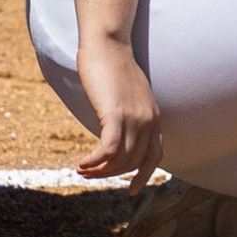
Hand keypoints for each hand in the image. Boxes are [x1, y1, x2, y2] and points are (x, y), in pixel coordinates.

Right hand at [76, 41, 164, 193]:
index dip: (143, 175)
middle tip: (88, 174)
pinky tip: (81, 165)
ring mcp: (135, 117)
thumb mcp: (128, 95)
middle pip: (133, 161)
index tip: (131, 190)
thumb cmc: (113, 67)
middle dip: (110, 173)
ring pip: (120, 159)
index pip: (155, 155)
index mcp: (154, 117)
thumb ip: (129, 114)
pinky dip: (95, 162)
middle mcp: (149, 120)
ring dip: (99, 170)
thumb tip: (118, 130)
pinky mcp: (116, 114)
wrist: (108, 45)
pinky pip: (108, 150)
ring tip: (82, 170)